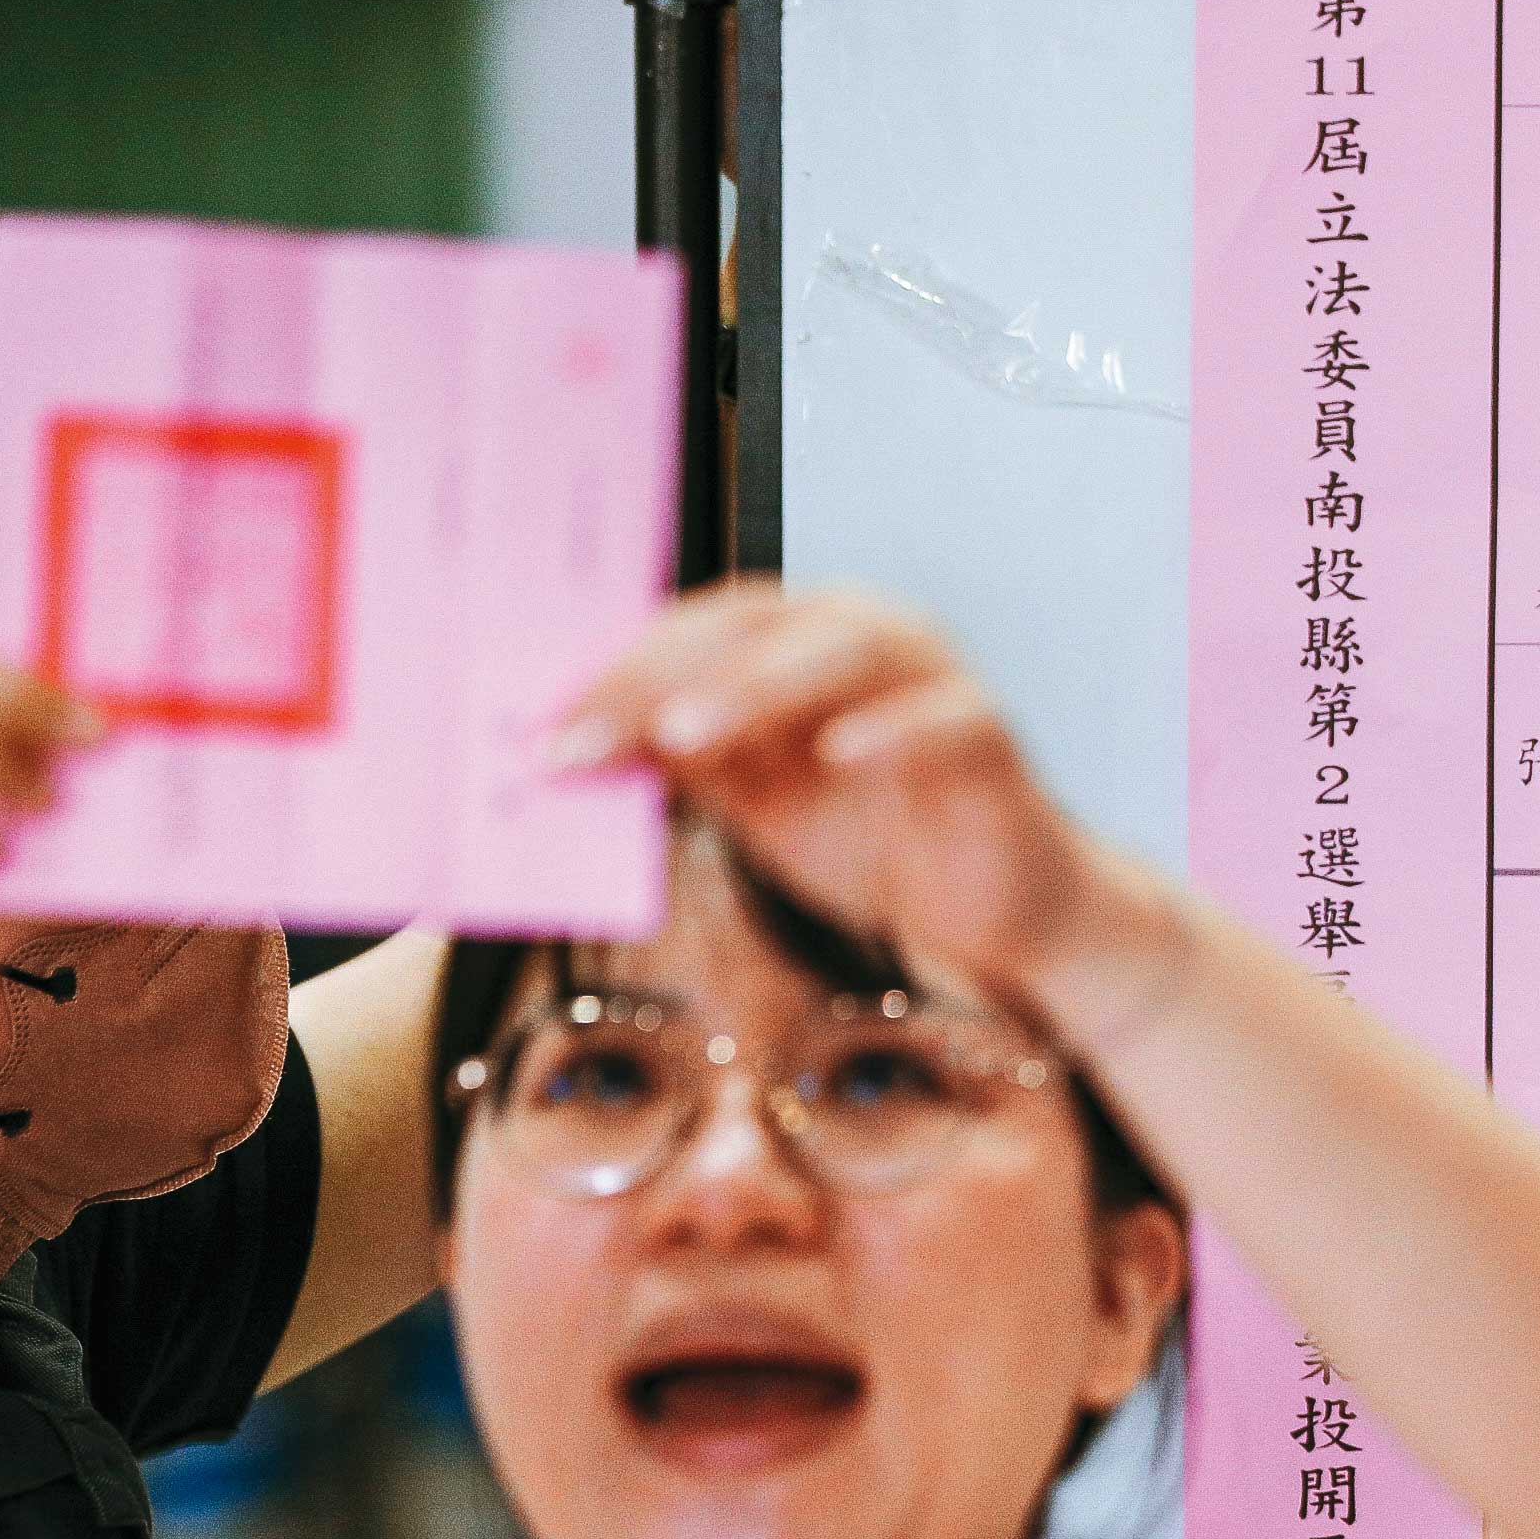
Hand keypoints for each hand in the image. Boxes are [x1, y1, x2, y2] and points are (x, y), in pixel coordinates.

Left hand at [558, 583, 1176, 1028]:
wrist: (992, 911)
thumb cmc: (875, 843)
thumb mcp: (754, 803)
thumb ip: (683, 762)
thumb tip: (577, 744)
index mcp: (798, 642)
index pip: (696, 630)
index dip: (619, 671)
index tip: (547, 731)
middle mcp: (863, 636)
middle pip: (757, 627)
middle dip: (665, 677)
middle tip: (591, 734)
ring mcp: (930, 676)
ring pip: (844, 651)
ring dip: (758, 688)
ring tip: (687, 735)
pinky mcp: (988, 732)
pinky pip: (944, 716)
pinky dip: (892, 730)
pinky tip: (839, 755)